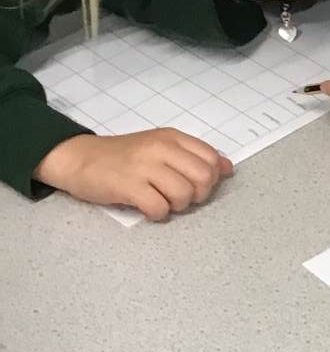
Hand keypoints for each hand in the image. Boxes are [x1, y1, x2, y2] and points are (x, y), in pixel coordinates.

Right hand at [35, 129, 232, 221]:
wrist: (79, 158)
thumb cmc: (123, 157)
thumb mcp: (160, 147)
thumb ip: (193, 156)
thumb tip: (228, 169)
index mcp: (172, 137)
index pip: (212, 158)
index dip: (212, 178)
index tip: (196, 185)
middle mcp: (161, 148)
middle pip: (204, 177)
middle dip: (198, 195)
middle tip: (180, 197)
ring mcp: (144, 166)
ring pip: (184, 194)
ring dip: (177, 206)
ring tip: (161, 201)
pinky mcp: (128, 185)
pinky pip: (159, 207)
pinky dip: (158, 214)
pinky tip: (147, 208)